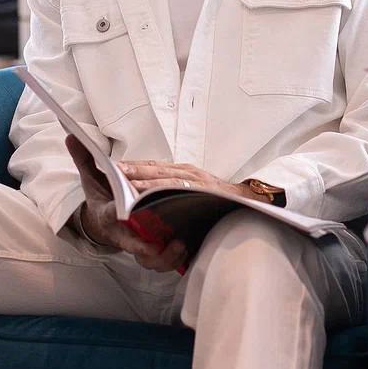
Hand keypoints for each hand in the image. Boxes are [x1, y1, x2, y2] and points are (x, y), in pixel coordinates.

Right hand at [65, 136, 187, 272]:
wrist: (106, 222)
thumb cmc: (104, 197)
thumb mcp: (92, 178)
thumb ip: (84, 158)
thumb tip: (70, 135)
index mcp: (108, 215)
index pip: (112, 214)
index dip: (119, 213)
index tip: (126, 212)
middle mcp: (122, 233)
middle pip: (132, 246)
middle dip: (146, 247)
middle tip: (163, 243)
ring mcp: (138, 245)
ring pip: (151, 260)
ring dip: (167, 256)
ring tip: (180, 244)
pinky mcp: (151, 252)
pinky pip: (163, 261)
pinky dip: (175, 257)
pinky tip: (186, 245)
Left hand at [118, 159, 266, 202]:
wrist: (252, 202)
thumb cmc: (220, 199)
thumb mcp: (197, 189)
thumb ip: (177, 188)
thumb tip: (154, 192)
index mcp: (185, 172)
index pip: (156, 166)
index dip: (137, 166)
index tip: (117, 166)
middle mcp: (190, 173)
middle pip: (157, 169)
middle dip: (135, 169)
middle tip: (115, 169)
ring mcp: (197, 181)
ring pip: (166, 177)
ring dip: (146, 178)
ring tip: (126, 180)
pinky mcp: (204, 190)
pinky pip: (179, 189)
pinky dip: (164, 189)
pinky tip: (149, 193)